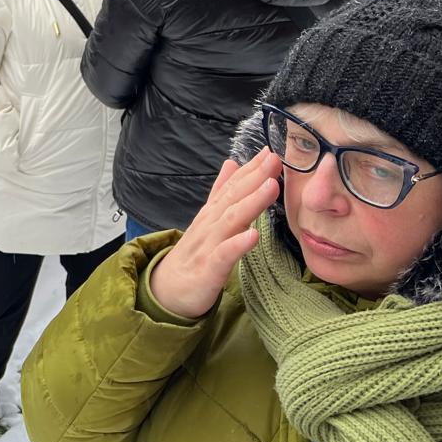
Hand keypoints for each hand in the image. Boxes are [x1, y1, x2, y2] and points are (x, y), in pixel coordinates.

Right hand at [148, 150, 281, 319]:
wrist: (167, 290)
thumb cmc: (193, 254)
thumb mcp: (207, 219)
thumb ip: (220, 192)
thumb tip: (232, 162)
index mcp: (212, 213)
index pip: (233, 186)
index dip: (251, 169)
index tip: (270, 151)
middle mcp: (210, 224)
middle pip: (233, 197)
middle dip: (255, 177)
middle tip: (274, 159)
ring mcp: (208, 245)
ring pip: (231, 220)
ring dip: (251, 202)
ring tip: (271, 187)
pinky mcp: (207, 269)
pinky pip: (224, 255)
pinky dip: (238, 244)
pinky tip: (253, 236)